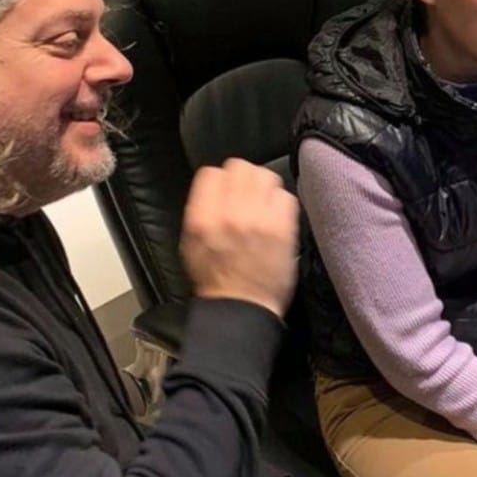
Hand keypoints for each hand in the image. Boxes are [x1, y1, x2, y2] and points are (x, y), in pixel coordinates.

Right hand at [180, 159, 298, 318]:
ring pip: (265, 176)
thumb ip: (200, 210)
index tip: (224, 190)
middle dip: (242, 180)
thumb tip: (214, 187)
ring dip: (263, 188)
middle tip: (245, 195)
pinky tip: (274, 216)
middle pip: (240, 168)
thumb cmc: (215, 279)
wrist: (242, 308)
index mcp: (203, 218)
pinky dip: (280, 203)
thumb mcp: (191, 243)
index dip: (220, 181)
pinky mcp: (283, 227)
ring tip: (261, 204)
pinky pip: (286, 196)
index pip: (212, 173)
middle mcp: (230, 214)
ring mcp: (259, 219)